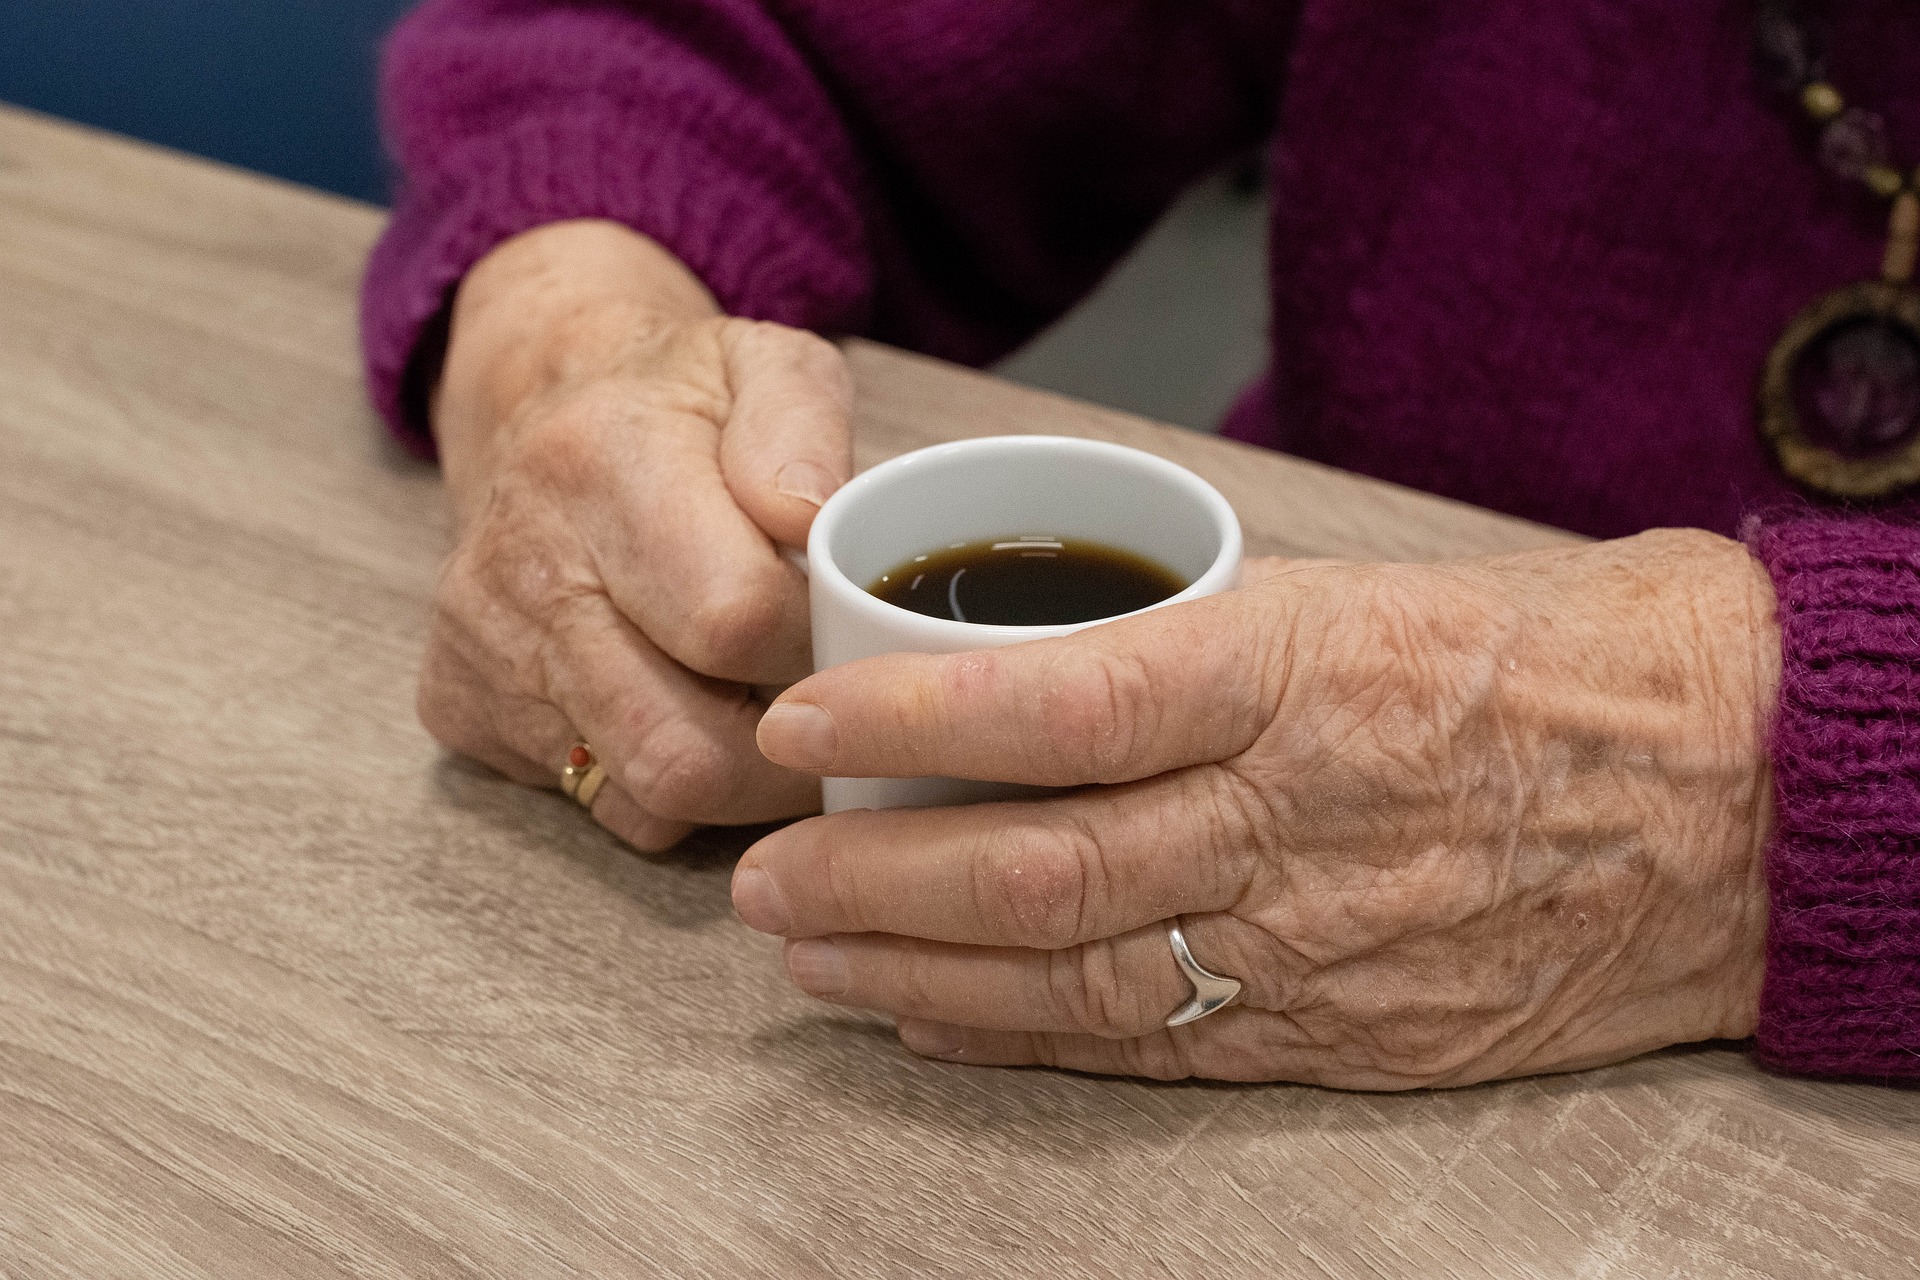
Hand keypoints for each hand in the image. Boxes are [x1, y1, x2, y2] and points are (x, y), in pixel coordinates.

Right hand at [419, 220, 847, 847]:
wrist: (543, 405)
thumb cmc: (681, 404)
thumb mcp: (764, 365)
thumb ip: (803, 427)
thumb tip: (811, 518)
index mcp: (599, 463)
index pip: (735, 619)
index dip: (819, 643)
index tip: (844, 625)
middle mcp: (523, 567)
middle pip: (688, 750)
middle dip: (789, 747)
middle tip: (829, 701)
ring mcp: (483, 651)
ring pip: (650, 799)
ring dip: (740, 780)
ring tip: (771, 709)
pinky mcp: (461, 709)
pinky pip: (603, 808)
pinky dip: (670, 787)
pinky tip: (692, 712)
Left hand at [733, 533, 1779, 1086]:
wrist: (1727, 794)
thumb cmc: (1541, 660)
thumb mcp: (1362, 595)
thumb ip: (1196, 642)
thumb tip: (1024, 667)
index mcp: (1301, 676)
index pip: (1071, 700)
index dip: (915, 719)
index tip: (799, 721)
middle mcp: (1297, 821)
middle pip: (1042, 867)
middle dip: (873, 881)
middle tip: (760, 877)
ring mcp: (1321, 944)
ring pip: (1078, 977)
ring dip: (917, 975)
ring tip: (809, 957)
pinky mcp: (1346, 1033)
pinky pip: (1156, 1047)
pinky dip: (1023, 1038)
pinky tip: (931, 1025)